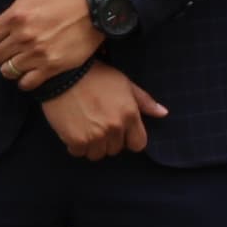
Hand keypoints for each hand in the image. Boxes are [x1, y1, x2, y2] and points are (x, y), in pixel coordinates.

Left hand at [0, 0, 104, 87]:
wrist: (98, 8)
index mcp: (15, 15)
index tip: (0, 39)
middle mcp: (24, 36)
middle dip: (0, 54)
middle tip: (11, 50)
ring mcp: (38, 53)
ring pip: (8, 71)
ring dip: (11, 68)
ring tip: (20, 61)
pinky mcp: (52, 66)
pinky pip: (26, 83)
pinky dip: (25, 81)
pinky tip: (31, 72)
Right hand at [40, 62, 164, 159]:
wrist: (63, 72)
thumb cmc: (95, 75)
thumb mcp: (124, 83)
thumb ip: (144, 101)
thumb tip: (163, 113)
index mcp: (130, 115)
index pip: (138, 144)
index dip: (128, 138)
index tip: (119, 130)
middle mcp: (115, 128)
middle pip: (116, 149)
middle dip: (108, 139)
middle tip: (97, 122)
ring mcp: (95, 136)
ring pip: (97, 154)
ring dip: (91, 144)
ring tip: (84, 126)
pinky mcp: (76, 140)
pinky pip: (78, 152)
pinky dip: (75, 144)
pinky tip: (72, 128)